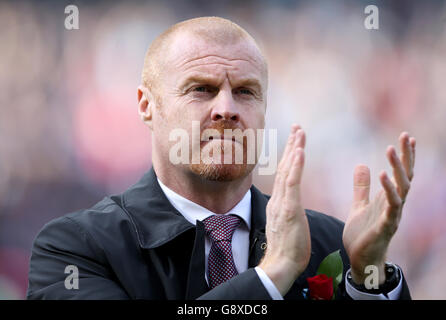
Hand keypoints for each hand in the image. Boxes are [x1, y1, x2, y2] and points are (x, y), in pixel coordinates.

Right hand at [259, 124, 310, 295]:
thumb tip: (289, 209)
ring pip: (287, 171)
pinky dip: (295, 166)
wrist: (280, 265)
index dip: (290, 156)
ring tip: (299, 132)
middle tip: (297, 127)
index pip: (286, 174)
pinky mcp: (288, 209)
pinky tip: (299, 151)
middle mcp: (278, 199)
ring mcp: (282, 203)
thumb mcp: (288, 226)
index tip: (296, 141)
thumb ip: (288, 213)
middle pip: (285, 167)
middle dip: (292, 146)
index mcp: (280, 203)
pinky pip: (292, 184)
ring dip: (294, 149)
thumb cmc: (287, 249)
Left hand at [342, 132, 415, 284]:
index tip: (406, 137)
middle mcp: (394, 205)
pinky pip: (391, 206)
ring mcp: (392, 215)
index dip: (404, 156)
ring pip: (401, 188)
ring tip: (391, 150)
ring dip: (397, 169)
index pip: (400, 173)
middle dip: (405, 157)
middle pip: (405, 177)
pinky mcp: (385, 226)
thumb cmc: (362, 234)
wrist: (360, 259)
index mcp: (387, 198)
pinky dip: (389, 190)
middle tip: (404, 136)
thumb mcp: (359, 205)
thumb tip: (362, 165)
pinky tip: (383, 175)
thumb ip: (362, 187)